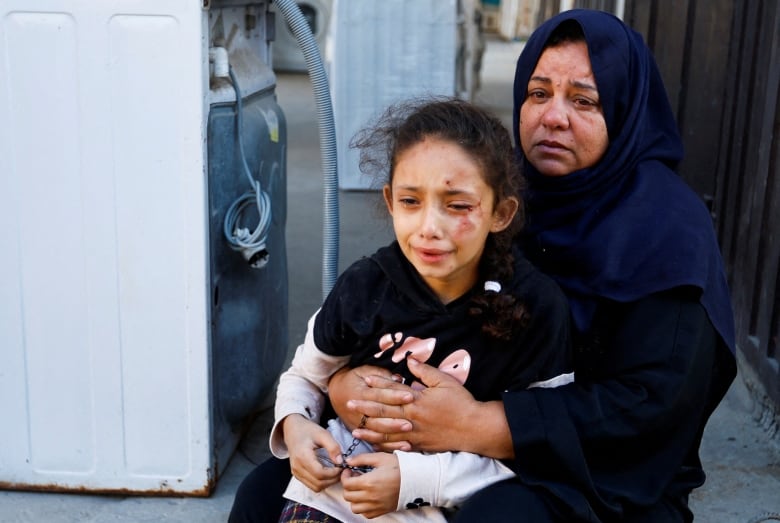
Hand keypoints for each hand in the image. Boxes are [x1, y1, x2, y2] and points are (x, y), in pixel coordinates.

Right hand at [281, 414, 342, 491]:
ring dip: (328, 483)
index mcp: (302, 456)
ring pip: (315, 487)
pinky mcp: (297, 475)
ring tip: (335, 472)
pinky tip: (328, 473)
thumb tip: (340, 462)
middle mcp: (297, 467)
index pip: (320, 473)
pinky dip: (322, 483)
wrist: (293, 430)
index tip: (342, 466)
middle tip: (341, 470)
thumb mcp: (323, 434)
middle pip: (318, 483)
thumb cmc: (308, 430)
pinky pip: (312, 485)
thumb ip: (333, 447)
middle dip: (333, 479)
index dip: (333, 473)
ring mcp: (296, 473)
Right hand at [329, 366, 414, 450]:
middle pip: (377, 416)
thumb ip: (382, 375)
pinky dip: (390, 446)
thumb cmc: (355, 378)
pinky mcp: (361, 432)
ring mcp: (357, 424)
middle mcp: (357, 411)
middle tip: (411, 422)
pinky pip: (376, 442)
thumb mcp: (365, 370)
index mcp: (359, 392)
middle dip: (394, 420)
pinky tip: (404, 446)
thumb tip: (399, 378)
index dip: (394, 396)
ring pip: (377, 431)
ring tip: (408, 432)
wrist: (337, 391)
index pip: (379, 395)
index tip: (410, 396)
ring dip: (393, 433)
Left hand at [340, 452, 400, 518]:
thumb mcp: (381, 458)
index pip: (346, 484)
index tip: (349, 471)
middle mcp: (370, 497)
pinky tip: (367, 498)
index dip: (344, 476)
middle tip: (354, 478)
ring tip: (360, 489)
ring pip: (354, 508)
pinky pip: (366, 514)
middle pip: (348, 496)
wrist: (416, 479)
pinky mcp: (382, 511)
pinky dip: (363, 507)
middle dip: (348, 486)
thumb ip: (362, 459)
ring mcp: (376, 506)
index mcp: (369, 482)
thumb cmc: (400, 467)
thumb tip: (349, 461)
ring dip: (354, 499)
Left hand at [352, 359, 513, 457]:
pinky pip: (398, 447)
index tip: (363, 380)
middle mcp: (412, 417)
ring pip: (387, 432)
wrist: (474, 428)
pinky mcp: (419, 446)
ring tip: (353, 429)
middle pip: (384, 411)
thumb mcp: (445, 381)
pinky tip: (375, 446)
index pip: (392, 390)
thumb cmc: (461, 402)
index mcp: (417, 399)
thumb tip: (409, 360)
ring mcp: (414, 433)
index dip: (377, 384)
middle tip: (348, 404)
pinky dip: (385, 447)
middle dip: (365, 407)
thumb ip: (425, 371)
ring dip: (369, 431)